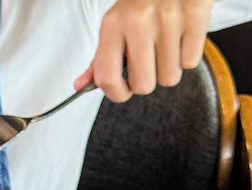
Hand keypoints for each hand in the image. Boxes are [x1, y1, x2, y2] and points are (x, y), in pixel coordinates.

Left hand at [74, 0, 213, 101]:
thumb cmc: (141, 4)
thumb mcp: (115, 25)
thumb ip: (99, 59)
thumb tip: (80, 86)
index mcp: (112, 25)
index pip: (106, 77)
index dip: (116, 94)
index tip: (125, 91)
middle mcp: (138, 20)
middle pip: (143, 85)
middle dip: (148, 81)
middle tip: (150, 63)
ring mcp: (168, 16)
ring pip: (169, 77)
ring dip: (169, 69)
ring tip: (167, 48)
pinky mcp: (196, 12)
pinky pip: (190, 62)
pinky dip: (187, 56)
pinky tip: (182, 38)